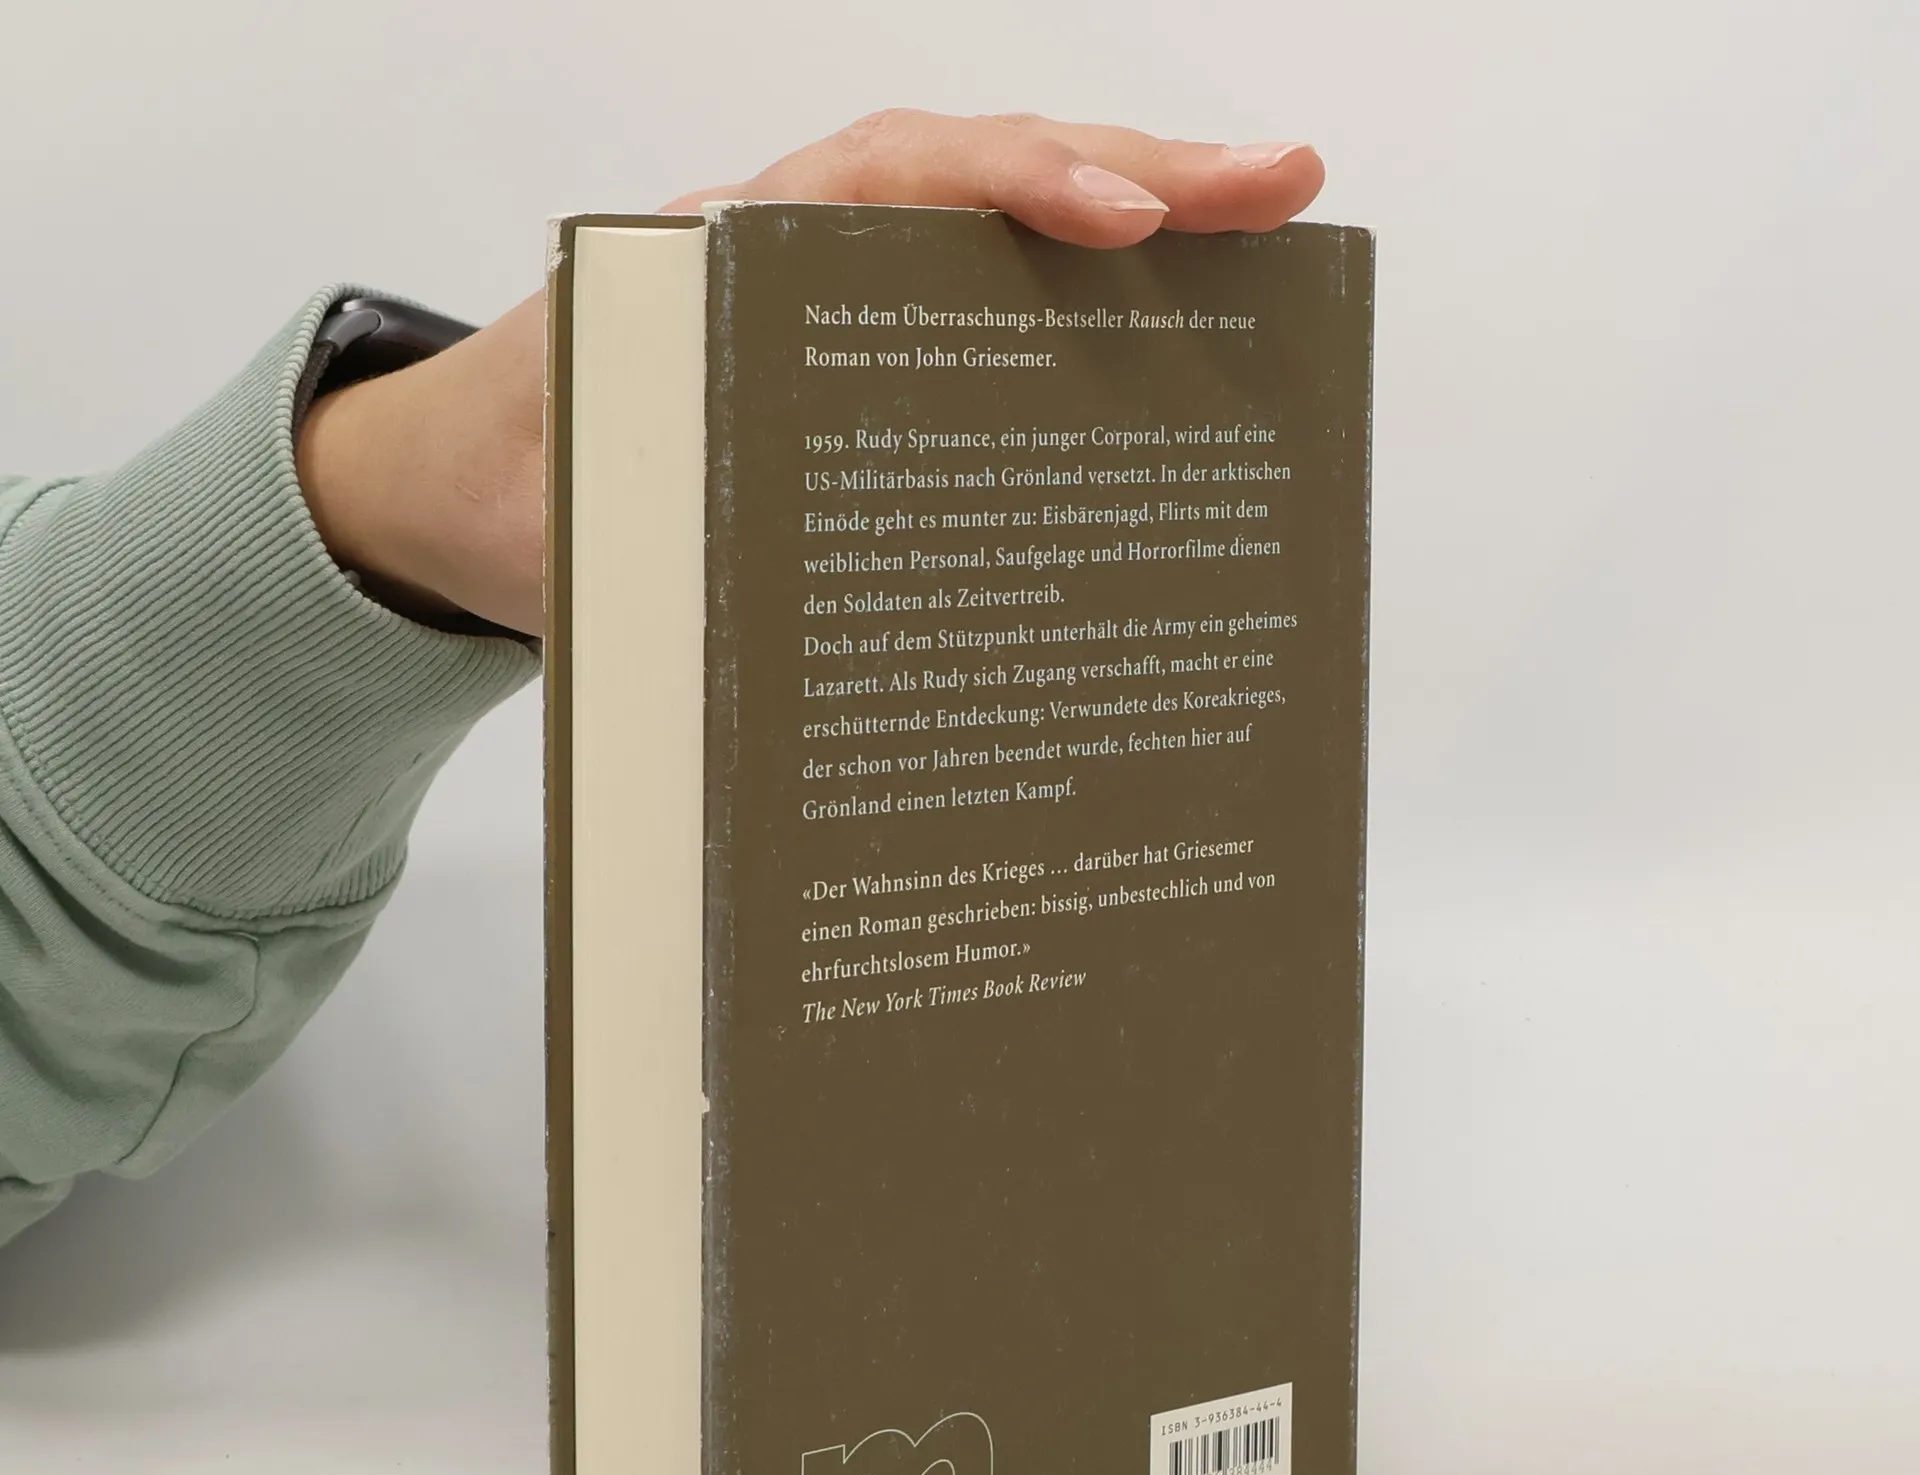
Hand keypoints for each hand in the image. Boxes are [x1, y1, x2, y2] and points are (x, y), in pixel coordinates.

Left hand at [296, 111, 1324, 638]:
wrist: (469, 505)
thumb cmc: (522, 489)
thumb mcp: (575, 512)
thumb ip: (655, 523)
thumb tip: (784, 580)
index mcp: (729, 258)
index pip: (892, 177)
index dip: (1015, 186)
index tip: (1126, 221)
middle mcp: (804, 259)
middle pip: (984, 183)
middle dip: (1140, 175)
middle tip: (1281, 188)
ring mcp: (845, 311)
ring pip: (1001, 248)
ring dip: (1137, 242)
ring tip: (1269, 240)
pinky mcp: (868, 374)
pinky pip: (985, 330)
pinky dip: (1082, 328)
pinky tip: (1170, 354)